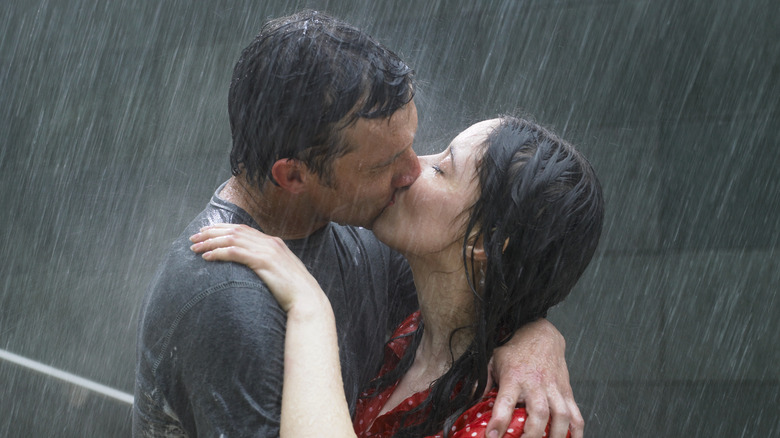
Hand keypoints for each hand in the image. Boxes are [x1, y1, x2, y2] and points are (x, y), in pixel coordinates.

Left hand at [190, 224, 325, 313]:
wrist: (308, 299)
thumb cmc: (294, 291)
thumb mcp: (280, 272)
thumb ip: (267, 264)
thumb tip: (253, 267)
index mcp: (273, 242)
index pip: (242, 229)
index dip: (221, 228)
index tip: (205, 232)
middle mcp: (270, 242)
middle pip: (234, 230)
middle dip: (211, 233)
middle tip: (193, 238)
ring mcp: (268, 251)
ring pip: (232, 239)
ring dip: (211, 242)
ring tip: (195, 248)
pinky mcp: (264, 262)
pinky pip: (236, 253)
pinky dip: (219, 253)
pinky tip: (207, 257)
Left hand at [486, 319, 582, 437]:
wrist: (541, 334)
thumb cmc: (516, 350)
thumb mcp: (493, 361)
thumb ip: (483, 382)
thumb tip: (471, 401)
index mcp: (514, 377)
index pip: (505, 401)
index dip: (499, 420)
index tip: (493, 436)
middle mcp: (535, 384)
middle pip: (538, 413)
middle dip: (532, 435)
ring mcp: (554, 388)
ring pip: (560, 415)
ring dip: (556, 435)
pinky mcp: (567, 392)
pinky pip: (576, 415)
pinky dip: (577, 432)